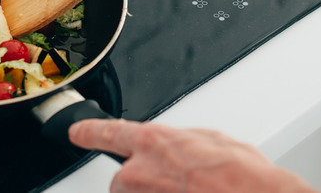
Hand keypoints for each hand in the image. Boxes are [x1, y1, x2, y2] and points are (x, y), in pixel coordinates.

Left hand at [69, 119, 316, 192]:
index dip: (90, 132)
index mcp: (155, 144)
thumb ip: (182, 143)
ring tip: (190, 192)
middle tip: (176, 186)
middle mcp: (141, 174)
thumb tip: (180, 149)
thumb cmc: (243, 176)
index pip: (109, 133)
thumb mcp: (212, 141)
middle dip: (142, 184)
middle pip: (122, 180)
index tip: (77, 132)